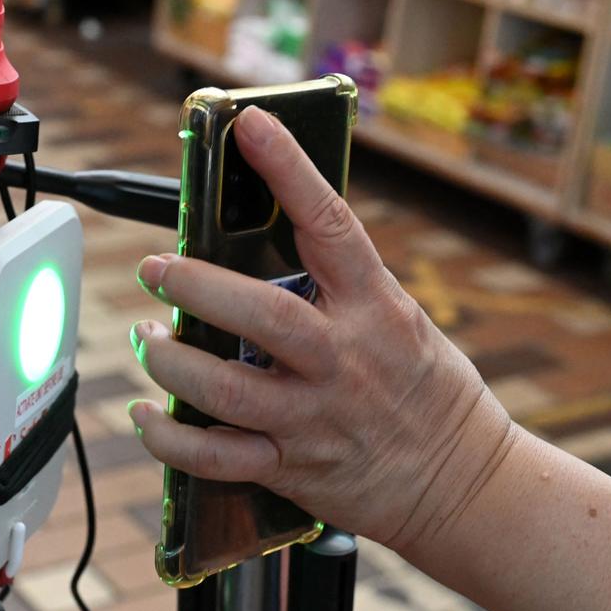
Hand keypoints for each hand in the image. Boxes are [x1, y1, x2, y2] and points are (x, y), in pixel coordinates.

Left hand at [127, 106, 513, 547]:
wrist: (462, 484)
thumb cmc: (429, 394)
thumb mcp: (401, 323)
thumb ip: (342, 291)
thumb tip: (274, 248)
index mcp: (376, 311)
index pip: (330, 226)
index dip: (289, 170)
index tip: (252, 126)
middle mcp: (343, 360)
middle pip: (260, 314)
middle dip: (196, 285)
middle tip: (157, 267)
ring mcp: (314, 417)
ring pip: (224, 388)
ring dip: (172, 360)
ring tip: (148, 338)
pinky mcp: (293, 466)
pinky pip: (216, 458)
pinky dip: (171, 439)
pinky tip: (148, 416)